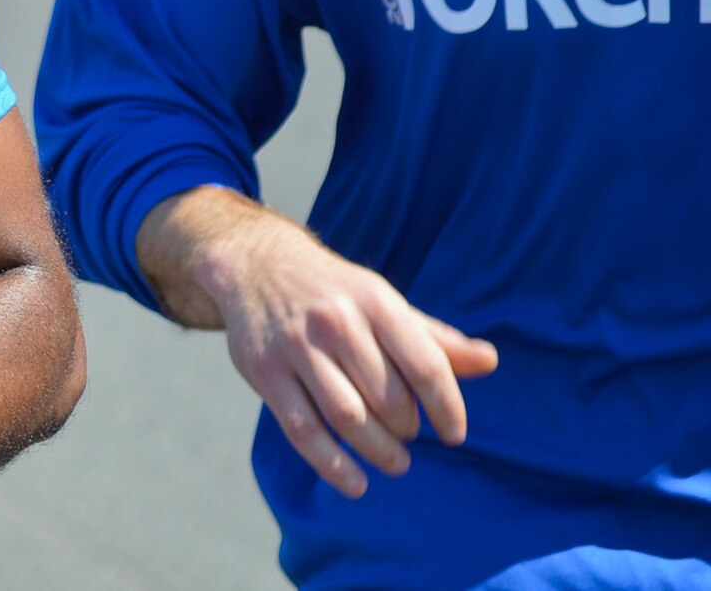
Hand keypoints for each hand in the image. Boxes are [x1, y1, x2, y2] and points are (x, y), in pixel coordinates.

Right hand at [200, 213, 497, 498]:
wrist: (256, 264)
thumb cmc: (334, 293)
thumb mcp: (383, 302)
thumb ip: (433, 337)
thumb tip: (490, 361)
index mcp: (374, 301)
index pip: (425, 365)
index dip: (447, 408)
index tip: (454, 435)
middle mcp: (335, 321)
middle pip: (387, 397)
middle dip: (407, 428)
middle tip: (408, 435)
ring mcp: (296, 346)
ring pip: (347, 416)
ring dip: (378, 450)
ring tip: (395, 461)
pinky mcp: (264, 370)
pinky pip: (302, 428)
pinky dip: (331, 464)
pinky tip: (355, 484)